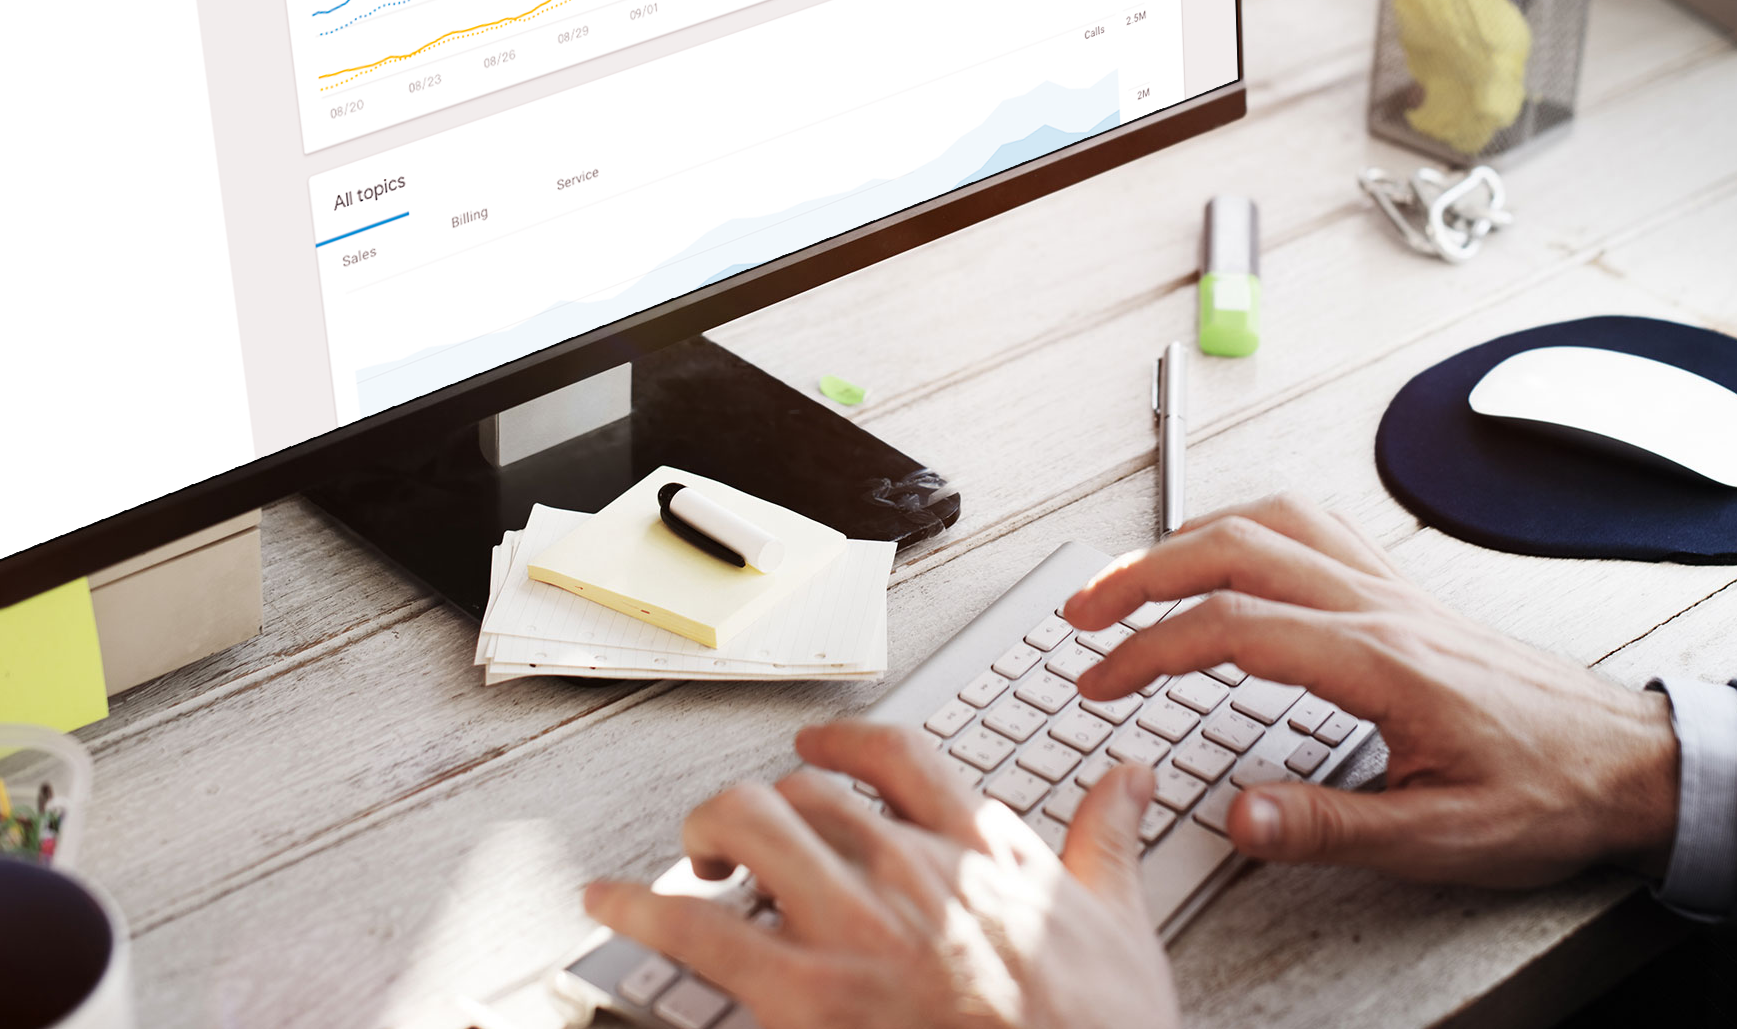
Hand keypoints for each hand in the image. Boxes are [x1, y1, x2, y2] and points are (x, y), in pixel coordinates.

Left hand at [584, 719, 1179, 1028]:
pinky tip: (608, 903)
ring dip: (706, 834)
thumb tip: (1128, 776)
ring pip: (748, 825)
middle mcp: (908, 867)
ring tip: (691, 861)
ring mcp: (853, 927)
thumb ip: (1108, 839)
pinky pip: (699, 930)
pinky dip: (640, 909)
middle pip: (804, 790)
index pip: (895, 754)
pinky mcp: (806, 994)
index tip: (816, 748)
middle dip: (763, 807)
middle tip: (744, 837)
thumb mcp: (1121, 925)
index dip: (840, 741)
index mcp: (980, 845)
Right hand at [1060, 495, 1678, 888]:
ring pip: (1271, 521)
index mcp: (1378, 660)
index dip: (1149, 650)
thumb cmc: (1549, 795)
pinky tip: (1230, 550)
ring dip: (1189, 537)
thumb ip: (1331, 825)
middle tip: (1083, 611)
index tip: (1101, 680)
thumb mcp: (1442, 837)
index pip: (1232, 628)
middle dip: (1142, 572)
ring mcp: (1393, 587)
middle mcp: (1379, 606)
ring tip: (1134, 575)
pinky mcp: (1406, 592)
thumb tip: (1237, 815)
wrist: (1631, 762)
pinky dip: (1249, 524)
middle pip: (1234, 548)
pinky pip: (1314, 526)